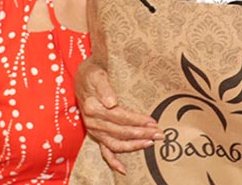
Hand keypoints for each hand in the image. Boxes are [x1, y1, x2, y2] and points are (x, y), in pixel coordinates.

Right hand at [76, 57, 162, 173]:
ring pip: (116, 143)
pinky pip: (104, 151)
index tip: (153, 122)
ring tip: (151, 143)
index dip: (137, 121)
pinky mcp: (96, 134)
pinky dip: (113, 161)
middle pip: (121, 131)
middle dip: (141, 134)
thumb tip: (112, 103)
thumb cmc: (92, 73)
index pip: (120, 117)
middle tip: (159, 134)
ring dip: (134, 146)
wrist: (82, 77)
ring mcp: (94, 130)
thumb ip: (104, 87)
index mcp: (93, 107)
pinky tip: (123, 169)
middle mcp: (92, 122)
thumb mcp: (96, 74)